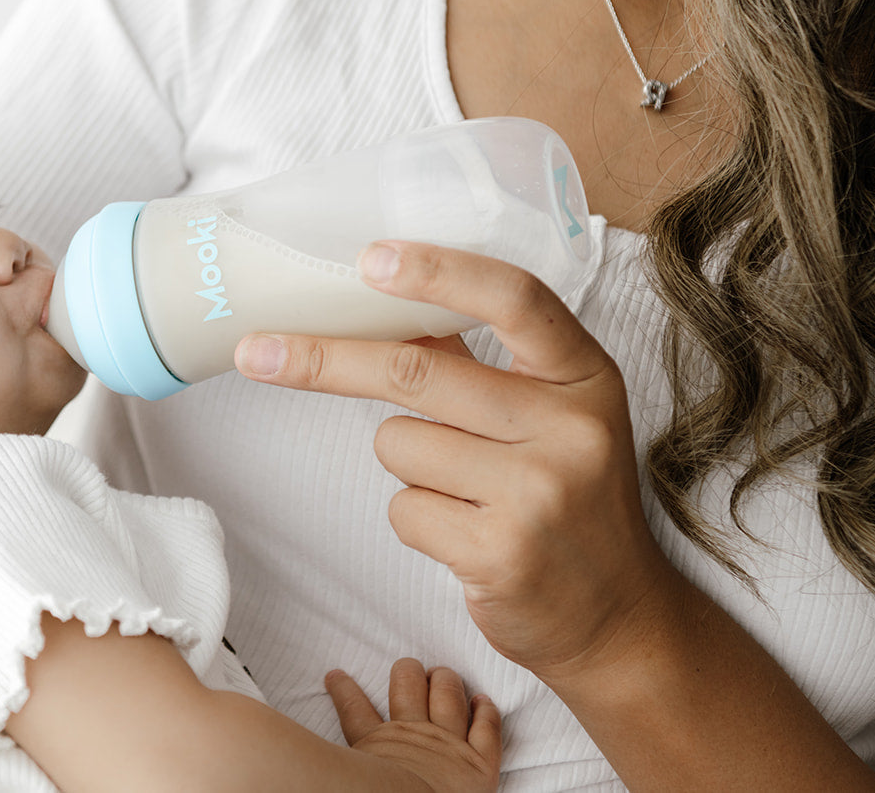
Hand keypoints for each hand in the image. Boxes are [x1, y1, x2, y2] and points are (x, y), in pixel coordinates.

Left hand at [235, 241, 686, 680]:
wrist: (619, 617)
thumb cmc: (568, 500)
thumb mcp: (551, 415)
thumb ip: (479, 364)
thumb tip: (380, 303)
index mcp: (584, 375)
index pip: (513, 298)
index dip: (438, 272)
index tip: (369, 257)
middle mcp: (570, 427)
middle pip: (415, 372)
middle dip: (323, 361)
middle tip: (255, 351)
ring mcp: (539, 493)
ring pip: (397, 445)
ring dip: (406, 465)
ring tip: (467, 494)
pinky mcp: (501, 553)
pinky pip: (403, 509)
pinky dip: (418, 519)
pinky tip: (468, 535)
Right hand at [328, 659, 500, 792]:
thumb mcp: (343, 772)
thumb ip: (325, 760)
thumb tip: (285, 759)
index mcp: (376, 745)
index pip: (354, 709)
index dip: (343, 689)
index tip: (335, 674)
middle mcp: (412, 735)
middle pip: (407, 687)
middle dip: (407, 671)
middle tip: (407, 668)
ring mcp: (448, 744)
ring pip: (447, 696)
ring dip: (445, 681)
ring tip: (442, 673)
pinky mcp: (479, 760)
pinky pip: (487, 728)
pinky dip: (486, 712)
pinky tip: (483, 700)